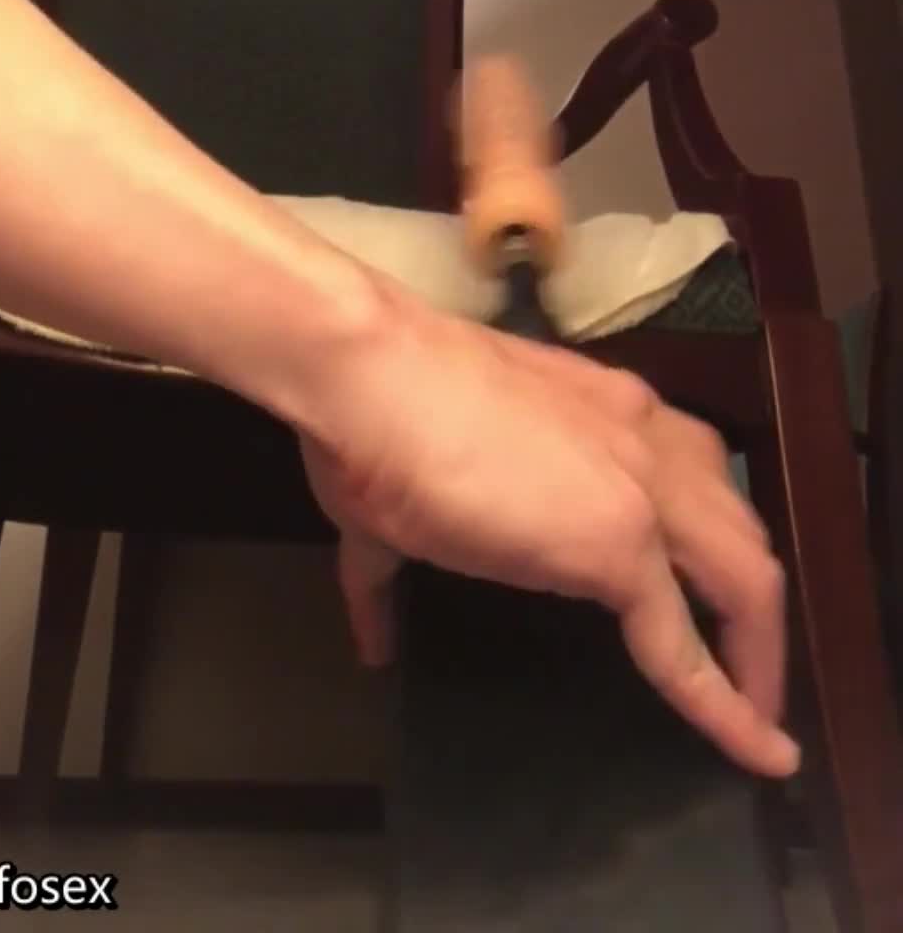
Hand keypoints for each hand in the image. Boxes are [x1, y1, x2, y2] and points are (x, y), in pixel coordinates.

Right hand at [300, 300, 797, 780]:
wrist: (371, 378)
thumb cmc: (377, 416)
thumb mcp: (413, 482)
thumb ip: (398, 562)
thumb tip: (372, 641)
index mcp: (595, 409)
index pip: (684, 467)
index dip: (701, 528)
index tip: (699, 586)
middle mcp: (639, 435)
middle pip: (737, 519)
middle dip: (750, 594)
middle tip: (742, 659)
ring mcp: (640, 489)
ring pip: (747, 575)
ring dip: (758, 650)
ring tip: (756, 714)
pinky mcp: (621, 546)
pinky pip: (686, 647)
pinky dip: (725, 706)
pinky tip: (750, 752)